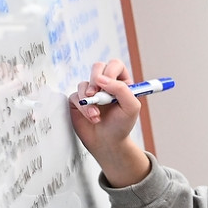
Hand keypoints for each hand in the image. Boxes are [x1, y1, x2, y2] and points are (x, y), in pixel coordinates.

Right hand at [70, 58, 153, 187]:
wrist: (108, 142)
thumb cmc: (121, 125)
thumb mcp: (131, 107)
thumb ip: (121, 89)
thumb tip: (101, 78)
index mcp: (121, 83)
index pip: (115, 65)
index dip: (110, 71)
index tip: (107, 85)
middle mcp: (105, 84)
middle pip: (97, 67)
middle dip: (95, 80)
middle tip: (96, 94)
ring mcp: (91, 91)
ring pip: (84, 83)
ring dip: (90, 100)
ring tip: (96, 115)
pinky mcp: (78, 100)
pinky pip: (76, 96)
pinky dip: (83, 107)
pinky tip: (92, 118)